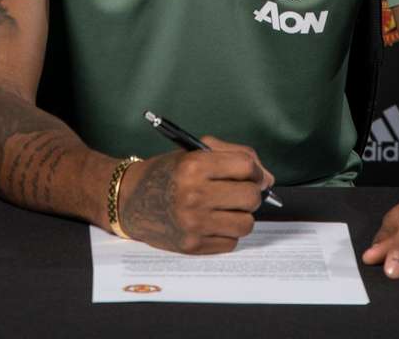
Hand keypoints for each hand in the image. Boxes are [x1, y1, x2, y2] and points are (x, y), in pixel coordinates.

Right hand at [117, 135, 275, 254]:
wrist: (131, 201)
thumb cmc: (167, 173)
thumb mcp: (194, 152)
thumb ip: (233, 156)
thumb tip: (267, 179)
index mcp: (193, 166)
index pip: (245, 166)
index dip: (254, 169)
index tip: (250, 173)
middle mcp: (192, 195)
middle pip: (251, 197)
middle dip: (250, 193)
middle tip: (237, 191)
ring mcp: (193, 223)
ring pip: (246, 223)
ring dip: (240, 215)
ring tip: (224, 208)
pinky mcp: (192, 246)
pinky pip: (231, 242)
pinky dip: (226, 232)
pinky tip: (211, 222)